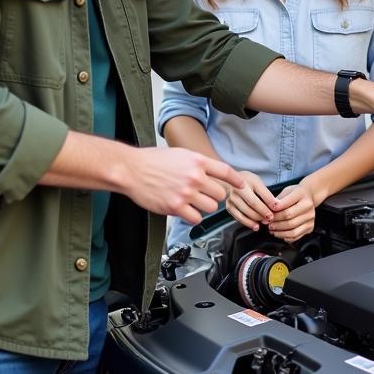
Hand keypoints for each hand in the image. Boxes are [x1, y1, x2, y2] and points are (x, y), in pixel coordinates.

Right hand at [122, 147, 243, 223]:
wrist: (131, 170)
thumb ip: (197, 164)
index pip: (226, 171)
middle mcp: (194, 176)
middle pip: (220, 193)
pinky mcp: (176, 207)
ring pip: (211, 207)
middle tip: (202, 195)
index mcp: (197, 161)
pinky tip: (184, 211)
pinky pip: (196, 218)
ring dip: (204, 207)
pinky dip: (192, 217)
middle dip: (214, 196)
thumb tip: (212, 172)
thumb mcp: (180, 154)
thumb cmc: (152, 161)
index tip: (241, 185)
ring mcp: (186, 192)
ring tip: (192, 203)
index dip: (236, 180)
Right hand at [225, 170, 277, 230]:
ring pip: (246, 211)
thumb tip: (275, 206)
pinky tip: (255, 226)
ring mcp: (232, 198)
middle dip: (264, 212)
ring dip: (257, 218)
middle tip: (271, 217)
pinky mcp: (229, 206)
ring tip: (265, 221)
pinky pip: (239, 217)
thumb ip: (266, 193)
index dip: (270, 201)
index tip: (276, 208)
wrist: (230, 182)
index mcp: (249, 180)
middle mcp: (239, 188)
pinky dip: (248, 223)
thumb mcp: (258, 182)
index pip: (262, 192)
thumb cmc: (248, 182)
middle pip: (253, 203)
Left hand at [268, 178, 323, 242]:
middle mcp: (308, 207)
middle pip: (289, 217)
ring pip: (292, 229)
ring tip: (271, 229)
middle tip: (267, 222)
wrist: (309, 196)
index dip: (274, 209)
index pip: (285, 204)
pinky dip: (285, 236)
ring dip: (279, 231)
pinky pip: (296, 236)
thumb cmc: (294, 194)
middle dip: (275, 221)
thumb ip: (277, 201)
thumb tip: (267, 210)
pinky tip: (279, 233)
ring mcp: (311, 218)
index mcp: (301, 194)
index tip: (266, 212)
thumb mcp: (286, 192)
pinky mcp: (310, 227)